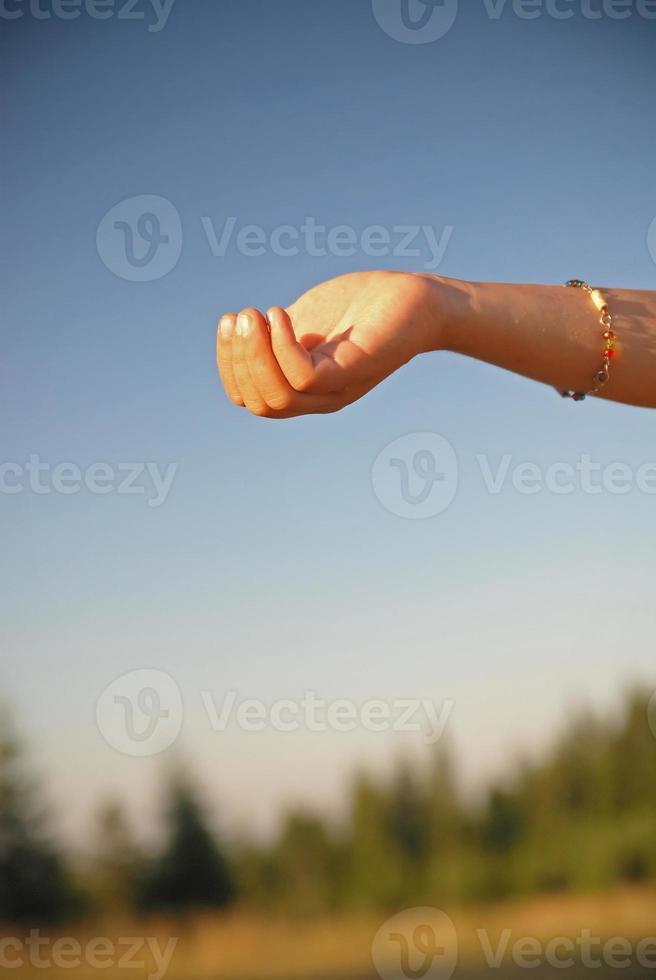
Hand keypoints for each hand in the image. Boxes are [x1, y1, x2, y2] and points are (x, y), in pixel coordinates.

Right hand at [216, 270, 442, 417]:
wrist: (418, 298)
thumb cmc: (361, 307)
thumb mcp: (305, 321)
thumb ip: (275, 335)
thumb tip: (239, 334)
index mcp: (304, 388)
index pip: (250, 399)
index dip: (229, 365)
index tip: (230, 322)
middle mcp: (319, 396)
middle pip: (260, 403)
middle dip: (238, 360)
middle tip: (242, 315)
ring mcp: (337, 386)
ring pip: (278, 397)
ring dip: (253, 355)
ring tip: (254, 314)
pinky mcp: (354, 369)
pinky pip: (303, 376)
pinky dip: (281, 346)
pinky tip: (279, 314)